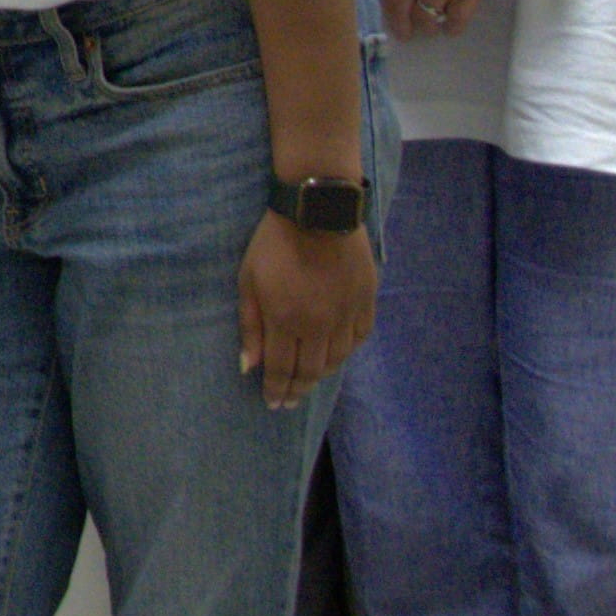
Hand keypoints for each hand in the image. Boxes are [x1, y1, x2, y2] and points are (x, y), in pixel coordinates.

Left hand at [239, 217, 374, 405]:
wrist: (318, 212)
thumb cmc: (274, 243)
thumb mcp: (248, 281)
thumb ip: (250, 326)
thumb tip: (249, 366)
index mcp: (286, 320)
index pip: (281, 368)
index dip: (276, 389)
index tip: (273, 403)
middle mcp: (319, 325)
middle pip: (310, 370)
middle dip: (297, 390)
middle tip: (290, 402)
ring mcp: (346, 314)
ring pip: (337, 359)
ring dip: (322, 374)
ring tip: (309, 381)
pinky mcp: (366, 301)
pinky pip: (360, 337)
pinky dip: (347, 352)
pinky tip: (336, 355)